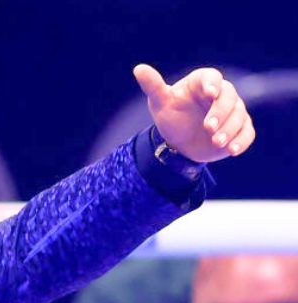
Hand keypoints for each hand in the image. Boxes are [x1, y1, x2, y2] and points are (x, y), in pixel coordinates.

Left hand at [134, 64, 255, 161]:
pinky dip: (242, 141)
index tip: (210, 93)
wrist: (179, 141)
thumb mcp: (160, 102)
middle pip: (229, 98)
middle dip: (220, 113)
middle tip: (208, 128)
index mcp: (202, 82)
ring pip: (239, 116)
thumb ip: (152, 86)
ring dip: (229, 129)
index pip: (212, 77)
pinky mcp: (239, 128)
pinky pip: (247, 132)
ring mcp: (233, 111)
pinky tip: (232, 150)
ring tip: (216, 142)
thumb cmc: (170, 116)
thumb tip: (138, 68)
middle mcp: (222, 94)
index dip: (212, 84)